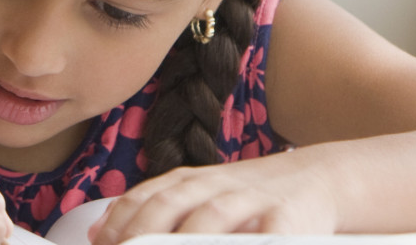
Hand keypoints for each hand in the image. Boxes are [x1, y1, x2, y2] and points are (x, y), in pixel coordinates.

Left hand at [90, 154, 338, 244]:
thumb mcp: (196, 197)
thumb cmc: (248, 199)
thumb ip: (151, 213)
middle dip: (140, 236)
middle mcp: (214, 187)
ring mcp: (250, 201)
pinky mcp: (288, 219)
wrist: (318, 178)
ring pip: (210, 219)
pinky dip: (249, 243)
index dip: (118, 226)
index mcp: (188, 183)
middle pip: (168, 206)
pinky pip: (264, 236)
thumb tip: (97, 235)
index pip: (143, 199)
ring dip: (184, 241)